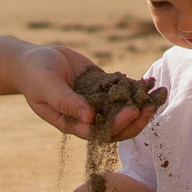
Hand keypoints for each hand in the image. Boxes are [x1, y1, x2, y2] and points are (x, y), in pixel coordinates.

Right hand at [14, 46, 163, 140]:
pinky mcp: (102, 86)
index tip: (131, 112)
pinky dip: (136, 88)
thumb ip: (66, 102)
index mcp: (73, 124)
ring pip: (123, 109)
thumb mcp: (47, 87)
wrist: (33, 60)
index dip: (117, 125)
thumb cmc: (35, 76)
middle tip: (150, 108)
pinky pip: (122, 90)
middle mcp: (88, 117)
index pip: (100, 132)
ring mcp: (97, 102)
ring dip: (141, 106)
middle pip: (117, 126)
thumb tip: (89, 117)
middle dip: (135, 120)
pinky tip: (150, 82)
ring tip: (157, 97)